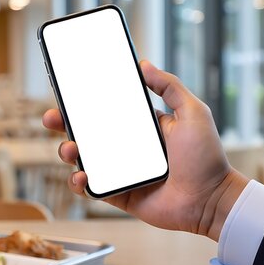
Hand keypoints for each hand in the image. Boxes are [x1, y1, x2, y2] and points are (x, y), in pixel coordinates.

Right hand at [42, 60, 249, 240]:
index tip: (68, 91)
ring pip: (83, 159)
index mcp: (140, 127)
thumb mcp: (192, 113)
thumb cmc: (207, 157)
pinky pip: (91, 188)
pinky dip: (79, 182)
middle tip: (51, 117)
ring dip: (67, 152)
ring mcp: (121, 172)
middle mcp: (126, 148)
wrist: (211, 200)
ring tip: (70, 148)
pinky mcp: (119, 194)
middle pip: (86, 133)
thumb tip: (143, 64)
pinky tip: (81, 175)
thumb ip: (170, 87)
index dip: (84, 102)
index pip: (106, 110)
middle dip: (64, 124)